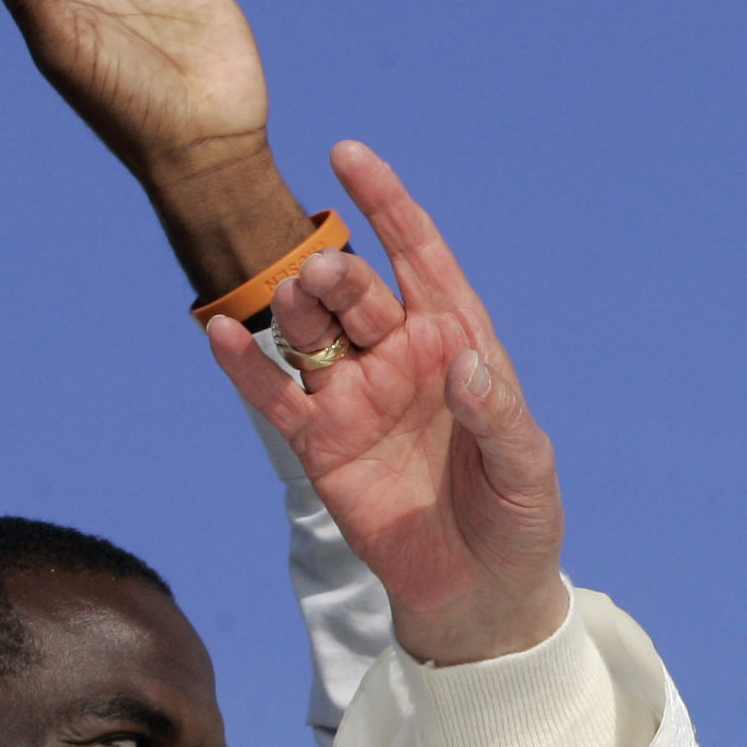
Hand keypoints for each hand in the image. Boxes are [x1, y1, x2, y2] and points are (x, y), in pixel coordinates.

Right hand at [209, 142, 566, 663]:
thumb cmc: (518, 518)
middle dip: (340, 272)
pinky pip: (273, 394)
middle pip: (358, 291)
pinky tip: (220, 332)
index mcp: (459, 344)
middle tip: (325, 273)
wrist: (482, 591)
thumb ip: (498, 413)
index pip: (421, 260)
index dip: (390, 207)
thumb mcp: (527, 466)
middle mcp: (401, 358)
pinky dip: (244, 364)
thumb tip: (463, 364)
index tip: (350, 156)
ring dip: (296, 306)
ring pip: (311, 330)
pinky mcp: (322, 443)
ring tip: (293, 294)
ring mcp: (356, 396)